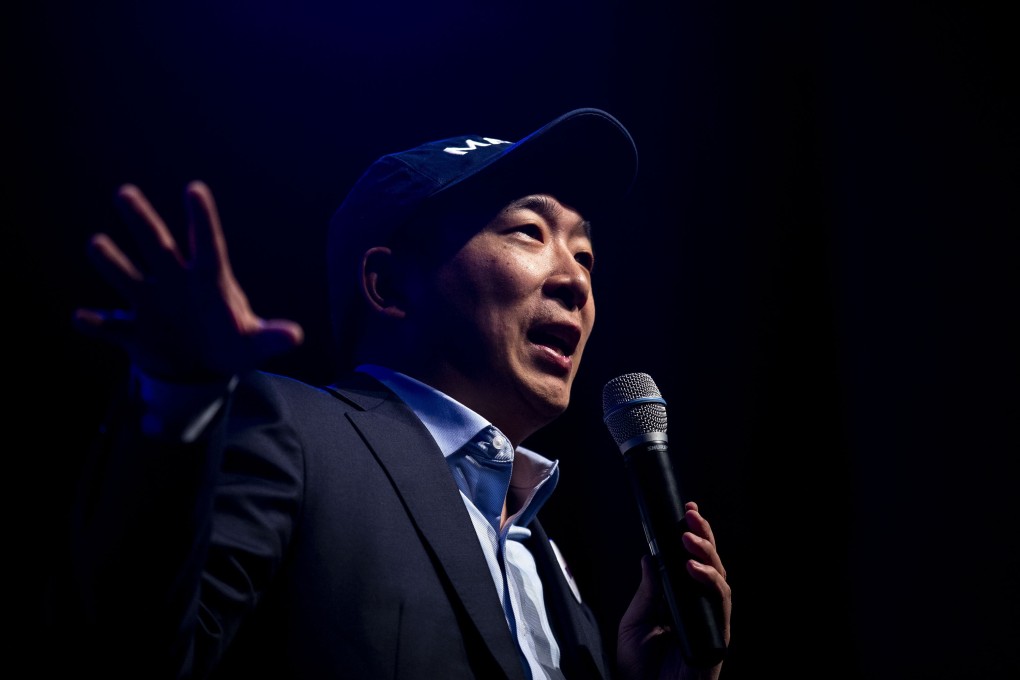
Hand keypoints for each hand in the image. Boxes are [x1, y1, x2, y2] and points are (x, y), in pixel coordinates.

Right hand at [73, 181, 303, 380]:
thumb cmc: (232, 344)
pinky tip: (81, 319)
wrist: (202, 367)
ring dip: (112, 262)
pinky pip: (111, 325)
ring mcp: (151, 302)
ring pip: (127, 276)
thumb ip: (270, 338)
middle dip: (142, 221)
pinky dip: (96, 324)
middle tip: (125, 192)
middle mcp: (175, 282)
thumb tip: (295, 335)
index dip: (202, 220)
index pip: (207, 246)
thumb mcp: (254, 345)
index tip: (195, 189)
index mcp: (209, 281)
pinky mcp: (132, 329)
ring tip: (96, 244)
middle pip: (158, 246)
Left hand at [617, 501, 731, 679]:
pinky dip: (709, 581)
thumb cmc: (640, 670)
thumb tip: (650, 556)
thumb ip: (648, 590)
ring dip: (706, 553)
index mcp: (680, 601)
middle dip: (703, 535)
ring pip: (719, 577)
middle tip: (691, 515)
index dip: (692, 536)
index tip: (686, 511)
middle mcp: (699, 607)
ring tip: (688, 536)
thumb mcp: (635, 622)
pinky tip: (693, 568)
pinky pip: (719, 602)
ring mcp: (711, 620)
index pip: (691, 562)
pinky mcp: (718, 635)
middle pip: (709, 563)